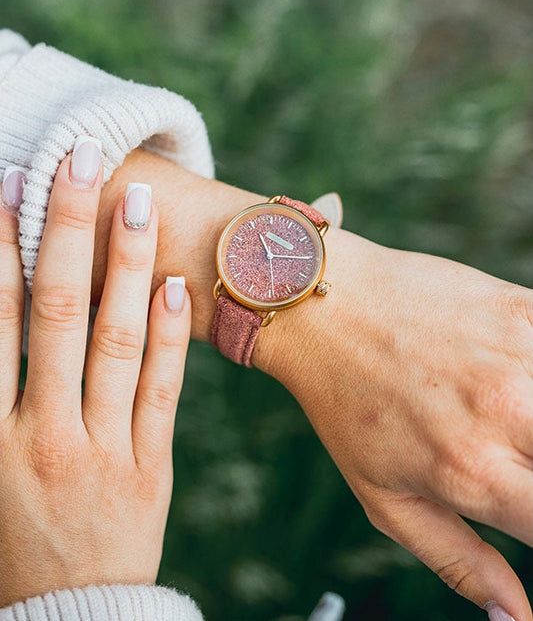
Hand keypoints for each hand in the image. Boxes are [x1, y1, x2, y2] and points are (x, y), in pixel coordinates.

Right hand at [0, 139, 190, 605]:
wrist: (69, 619)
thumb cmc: (12, 543)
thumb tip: (5, 316)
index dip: (0, 251)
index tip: (12, 189)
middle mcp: (44, 434)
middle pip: (55, 313)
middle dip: (66, 231)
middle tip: (82, 163)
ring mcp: (104, 449)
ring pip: (115, 341)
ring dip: (126, 265)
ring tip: (137, 203)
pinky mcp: (151, 467)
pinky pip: (162, 391)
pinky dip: (169, 336)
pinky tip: (175, 285)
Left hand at [89, 150, 531, 618]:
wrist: (323, 305)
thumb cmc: (345, 403)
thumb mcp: (383, 496)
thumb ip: (457, 560)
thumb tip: (519, 616)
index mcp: (471, 471)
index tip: (524, 510)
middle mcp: (505, 412)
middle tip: (517, 465)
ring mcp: (519, 355)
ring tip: (512, 429)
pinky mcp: (521, 309)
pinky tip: (515, 387)